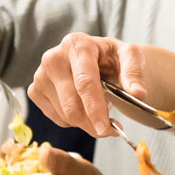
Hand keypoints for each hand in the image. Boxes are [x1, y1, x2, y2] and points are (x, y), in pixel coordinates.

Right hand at [28, 33, 145, 137]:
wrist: (96, 57)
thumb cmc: (113, 57)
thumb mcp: (130, 57)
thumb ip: (134, 74)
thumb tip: (139, 94)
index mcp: (77, 45)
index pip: (84, 82)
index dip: (95, 108)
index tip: (105, 129)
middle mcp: (53, 58)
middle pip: (72, 105)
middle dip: (94, 123)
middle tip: (112, 129)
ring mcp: (40, 75)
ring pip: (65, 115)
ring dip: (87, 122)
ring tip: (101, 109)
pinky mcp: (35, 90)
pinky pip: (57, 118)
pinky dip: (74, 121)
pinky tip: (84, 107)